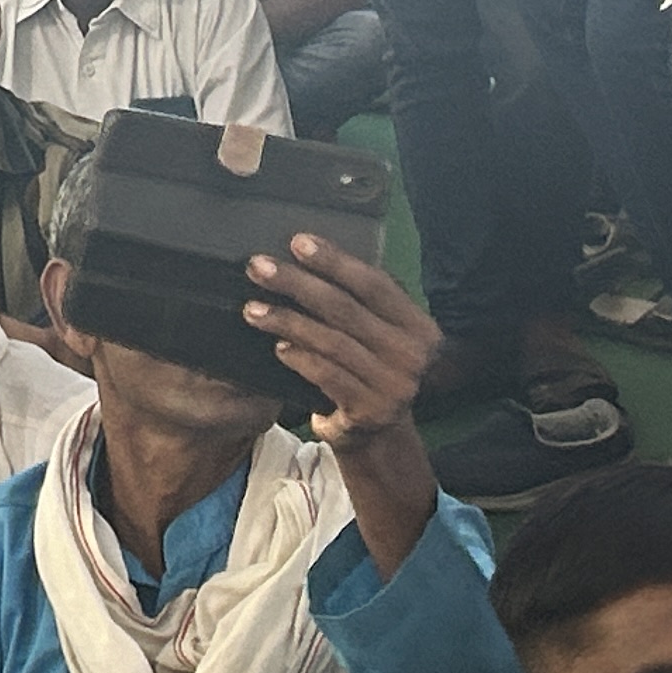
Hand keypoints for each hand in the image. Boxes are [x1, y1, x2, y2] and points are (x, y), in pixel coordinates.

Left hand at [244, 232, 438, 445]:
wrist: (378, 431)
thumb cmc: (369, 364)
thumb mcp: (377, 332)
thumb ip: (358, 299)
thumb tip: (306, 252)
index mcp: (419, 326)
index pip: (375, 284)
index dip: (335, 261)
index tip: (297, 242)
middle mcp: (412, 356)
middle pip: (346, 309)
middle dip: (297, 283)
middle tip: (258, 267)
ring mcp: (393, 386)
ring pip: (331, 342)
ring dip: (286, 320)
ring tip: (252, 308)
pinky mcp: (370, 411)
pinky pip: (326, 375)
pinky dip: (299, 357)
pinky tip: (276, 345)